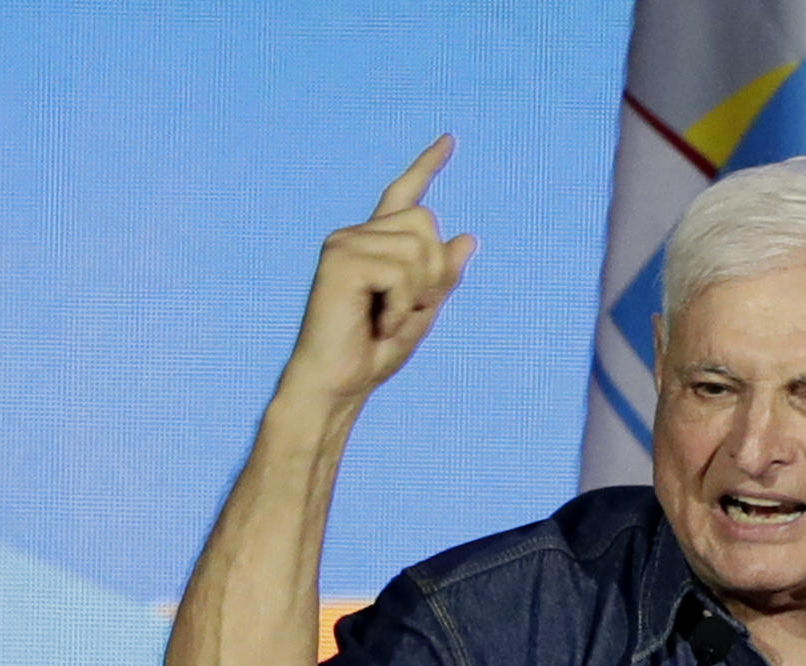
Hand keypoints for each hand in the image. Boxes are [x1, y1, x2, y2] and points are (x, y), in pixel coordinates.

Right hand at [280, 135, 477, 407]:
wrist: (337, 385)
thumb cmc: (372, 355)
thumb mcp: (421, 312)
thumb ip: (442, 275)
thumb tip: (467, 237)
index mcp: (375, 245)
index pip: (404, 195)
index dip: (427, 166)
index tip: (450, 140)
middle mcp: (356, 235)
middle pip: (427, 223)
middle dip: (432, 274)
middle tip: (402, 312)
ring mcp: (344, 243)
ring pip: (418, 249)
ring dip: (415, 295)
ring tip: (386, 320)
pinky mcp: (340, 259)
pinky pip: (401, 272)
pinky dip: (400, 306)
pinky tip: (377, 324)